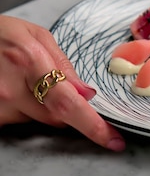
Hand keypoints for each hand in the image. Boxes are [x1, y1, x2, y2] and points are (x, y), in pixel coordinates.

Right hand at [0, 15, 125, 150]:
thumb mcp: (33, 34)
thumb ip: (62, 64)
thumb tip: (85, 93)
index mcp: (29, 61)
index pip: (69, 103)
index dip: (93, 125)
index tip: (114, 140)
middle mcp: (12, 90)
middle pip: (58, 117)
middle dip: (65, 105)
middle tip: (51, 84)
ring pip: (38, 119)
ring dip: (39, 104)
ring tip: (21, 78)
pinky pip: (18, 121)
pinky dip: (22, 108)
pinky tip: (10, 86)